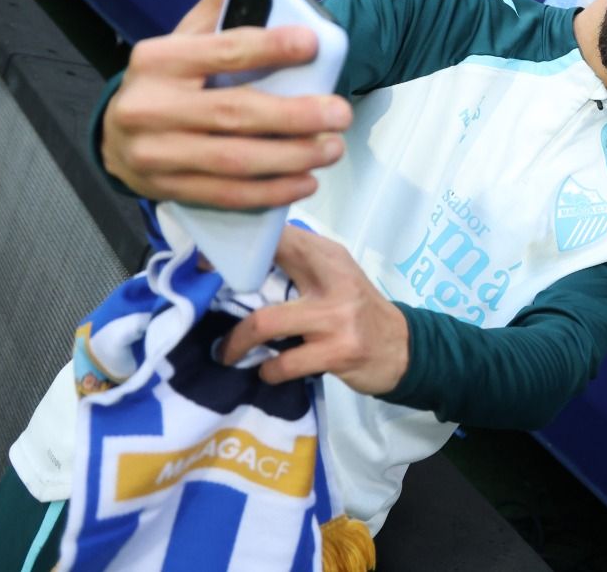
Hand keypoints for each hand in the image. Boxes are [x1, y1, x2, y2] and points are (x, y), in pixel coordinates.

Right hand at [99, 0, 352, 209]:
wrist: (114, 137)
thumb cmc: (163, 83)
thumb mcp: (180, 40)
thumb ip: (215, 10)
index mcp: (157, 61)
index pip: (222, 50)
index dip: (270, 47)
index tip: (313, 43)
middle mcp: (151, 107)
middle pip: (234, 113)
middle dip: (295, 116)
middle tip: (340, 114)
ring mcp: (155, 154)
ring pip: (234, 160)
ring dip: (292, 157)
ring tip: (332, 148)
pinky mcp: (166, 188)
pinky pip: (227, 194)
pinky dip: (271, 190)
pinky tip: (305, 180)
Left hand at [219, 226, 409, 394]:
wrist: (403, 348)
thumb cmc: (358, 311)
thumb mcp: (334, 278)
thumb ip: (299, 266)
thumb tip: (241, 262)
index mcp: (329, 255)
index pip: (278, 236)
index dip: (238, 245)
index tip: (208, 260)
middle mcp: (334, 279)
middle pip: (264, 269)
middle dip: (225, 286)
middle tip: (203, 303)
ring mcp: (337, 317)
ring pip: (264, 324)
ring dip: (236, 343)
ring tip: (227, 353)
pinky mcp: (338, 352)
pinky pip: (283, 364)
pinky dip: (267, 371)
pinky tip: (269, 371)